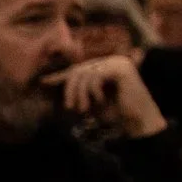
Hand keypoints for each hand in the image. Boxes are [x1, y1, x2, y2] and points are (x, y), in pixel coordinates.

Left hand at [47, 55, 166, 138]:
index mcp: (107, 66)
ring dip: (80, 94)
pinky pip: (95, 77)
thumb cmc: (116, 113)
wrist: (138, 121)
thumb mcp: (91, 101)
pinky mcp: (121, 69)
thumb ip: (78, 92)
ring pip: (84, 74)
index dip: (60, 75)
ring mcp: (118, 63)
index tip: (44, 82)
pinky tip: (99, 101)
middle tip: (70, 107)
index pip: (79, 69)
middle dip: (70, 90)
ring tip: (83, 109)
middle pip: (78, 70)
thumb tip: (54, 84)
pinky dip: (92, 92)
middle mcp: (112, 61)